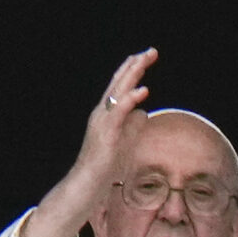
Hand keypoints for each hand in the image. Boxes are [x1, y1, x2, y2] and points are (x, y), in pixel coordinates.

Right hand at [16, 50, 156, 236]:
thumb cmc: (105, 167)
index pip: (120, 87)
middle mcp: (102, 114)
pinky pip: (119, 113)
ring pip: (117, 92)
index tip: (147, 55)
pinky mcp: (106, 134)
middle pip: (119, 83)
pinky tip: (143, 90)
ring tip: (145, 60)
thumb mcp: (124, 143)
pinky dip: (130, 100)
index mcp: (107, 115)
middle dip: (135, 65)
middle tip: (151, 51)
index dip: (133, 70)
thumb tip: (144, 112)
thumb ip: (133, 126)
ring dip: (132, 75)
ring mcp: (102, 123)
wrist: (86, 185)